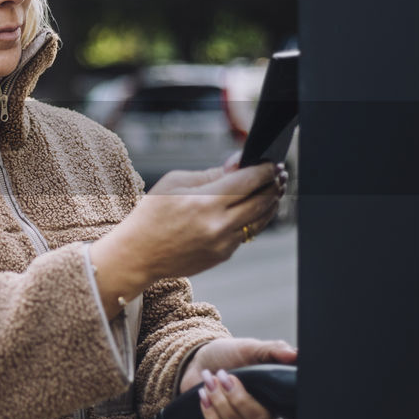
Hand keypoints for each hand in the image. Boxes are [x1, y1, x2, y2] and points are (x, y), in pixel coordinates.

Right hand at [88, 162, 284, 313]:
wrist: (139, 254)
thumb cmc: (152, 213)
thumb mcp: (175, 182)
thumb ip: (211, 174)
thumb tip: (239, 165)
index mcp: (205, 201)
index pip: (249, 180)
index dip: (265, 170)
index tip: (272, 163)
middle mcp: (218, 224)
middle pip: (263, 200)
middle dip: (274, 185)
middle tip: (279, 175)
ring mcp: (223, 243)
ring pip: (261, 220)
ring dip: (271, 203)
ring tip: (273, 191)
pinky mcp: (223, 255)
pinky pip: (246, 233)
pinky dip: (253, 220)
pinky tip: (252, 209)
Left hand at [179, 337, 297, 418]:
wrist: (201, 363)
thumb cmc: (229, 355)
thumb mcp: (250, 348)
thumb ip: (273, 349)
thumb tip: (295, 354)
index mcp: (276, 396)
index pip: (294, 418)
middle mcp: (263, 415)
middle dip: (237, 397)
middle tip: (223, 375)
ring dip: (219, 401)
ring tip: (209, 379)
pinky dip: (210, 414)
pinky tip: (204, 395)